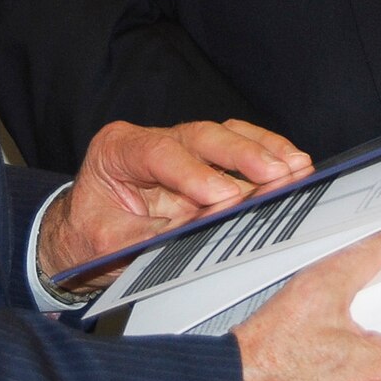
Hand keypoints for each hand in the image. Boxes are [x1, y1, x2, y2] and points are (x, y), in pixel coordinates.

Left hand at [36, 119, 311, 289]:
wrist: (83, 238)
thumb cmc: (91, 238)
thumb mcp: (107, 245)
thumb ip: (148, 238)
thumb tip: (195, 235)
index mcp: (116, 149)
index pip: (159, 153)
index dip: (193, 174)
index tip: (223, 197)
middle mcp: (151, 139)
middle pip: (200, 136)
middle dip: (241, 155)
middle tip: (275, 174)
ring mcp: (181, 147)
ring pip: (224, 136)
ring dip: (263, 151)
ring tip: (297, 168)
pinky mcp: (204, 162)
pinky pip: (238, 148)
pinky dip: (266, 156)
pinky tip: (293, 166)